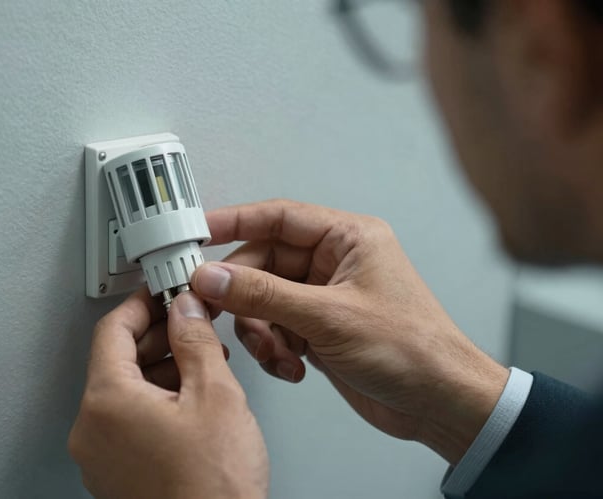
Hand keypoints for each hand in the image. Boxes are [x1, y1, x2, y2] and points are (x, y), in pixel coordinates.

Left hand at [68, 289, 267, 498]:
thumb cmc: (212, 489)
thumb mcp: (215, 395)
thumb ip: (195, 341)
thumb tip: (185, 310)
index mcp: (107, 402)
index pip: (112, 330)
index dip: (142, 304)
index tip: (163, 292)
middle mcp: (92, 430)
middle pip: (116, 359)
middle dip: (158, 336)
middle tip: (191, 323)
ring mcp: (101, 456)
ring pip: (124, 391)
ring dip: (161, 368)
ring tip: (203, 362)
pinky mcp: (116, 474)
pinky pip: (128, 421)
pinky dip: (156, 400)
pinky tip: (191, 397)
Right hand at [190, 199, 508, 464]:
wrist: (440, 403)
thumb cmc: (413, 350)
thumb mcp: (329, 317)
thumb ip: (264, 295)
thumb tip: (214, 277)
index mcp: (348, 239)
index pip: (279, 217)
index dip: (235, 222)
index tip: (199, 234)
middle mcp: (334, 264)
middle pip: (263, 263)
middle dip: (243, 294)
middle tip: (215, 309)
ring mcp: (324, 298)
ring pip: (264, 300)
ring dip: (260, 330)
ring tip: (276, 353)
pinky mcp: (319, 329)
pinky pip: (275, 328)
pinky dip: (274, 348)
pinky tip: (292, 366)